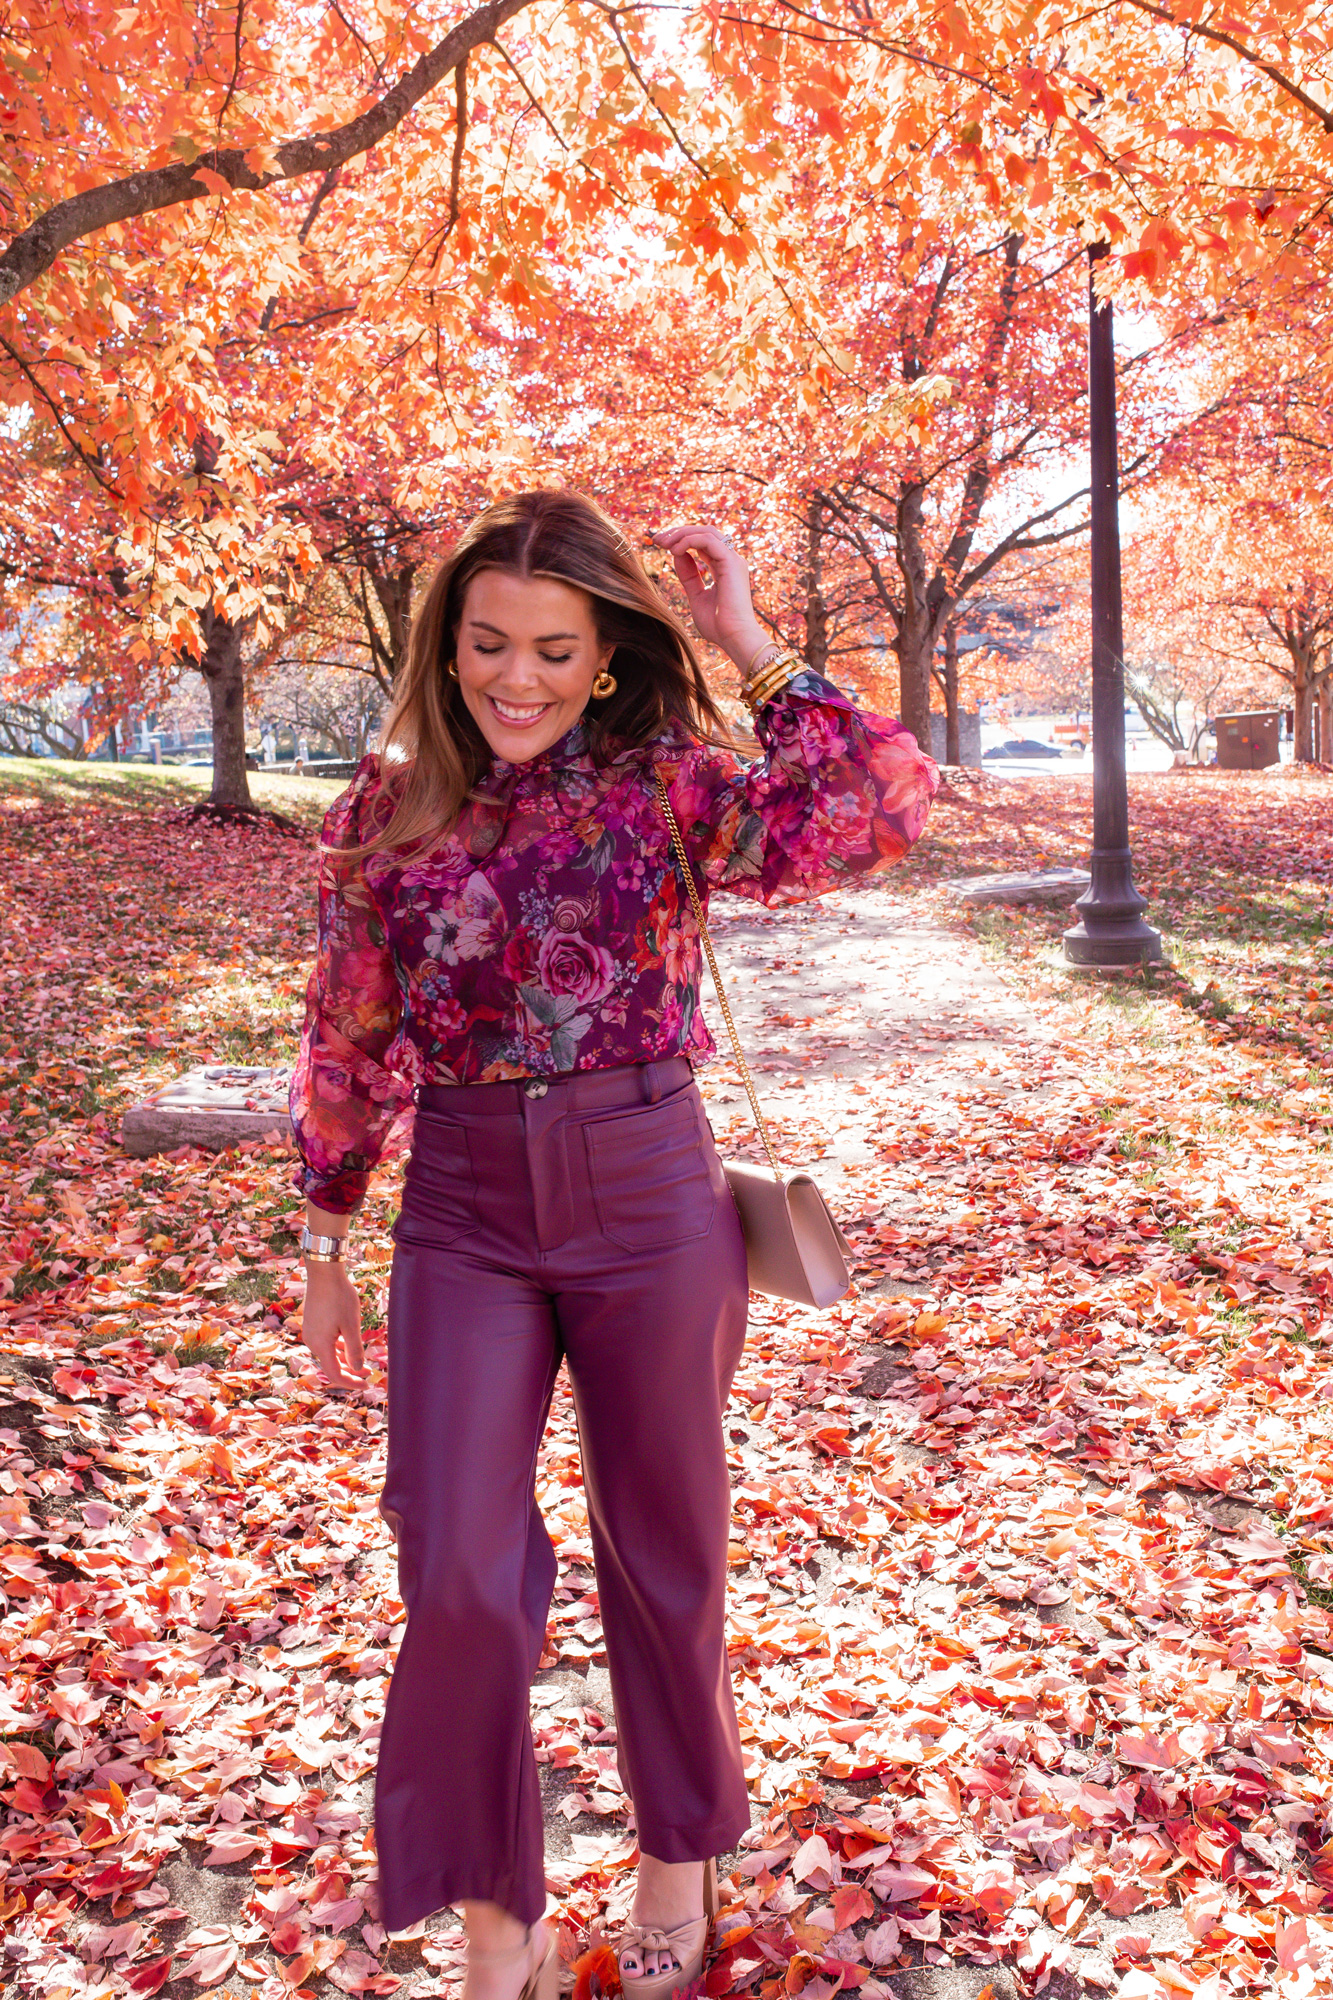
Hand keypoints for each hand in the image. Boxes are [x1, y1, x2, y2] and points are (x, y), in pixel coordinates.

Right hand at [299, 1261, 364, 1391]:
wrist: (324, 1273)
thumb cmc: (339, 1297)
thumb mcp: (351, 1325)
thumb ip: (354, 1350)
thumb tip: (358, 1369)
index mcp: (320, 1345)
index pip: (334, 1374)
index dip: (351, 1383)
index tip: (367, 1385)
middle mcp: (312, 1341)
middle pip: (331, 1366)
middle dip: (350, 1373)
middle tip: (369, 1374)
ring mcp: (311, 1332)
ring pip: (329, 1354)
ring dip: (345, 1361)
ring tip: (362, 1363)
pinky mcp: (313, 1324)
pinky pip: (326, 1344)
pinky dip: (339, 1349)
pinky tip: (349, 1346)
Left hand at [651, 523, 768, 673]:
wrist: (734, 638)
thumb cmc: (718, 625)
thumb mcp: (696, 596)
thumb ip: (688, 576)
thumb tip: (677, 555)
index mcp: (724, 567)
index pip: (702, 543)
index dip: (681, 540)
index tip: (660, 545)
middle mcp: (730, 560)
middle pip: (704, 532)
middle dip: (679, 532)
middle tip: (657, 539)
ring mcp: (733, 560)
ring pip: (706, 531)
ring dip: (681, 533)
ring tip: (663, 543)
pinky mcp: (731, 562)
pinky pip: (708, 540)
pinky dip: (688, 540)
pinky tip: (674, 550)